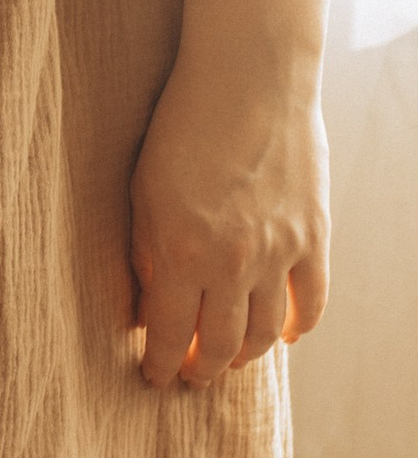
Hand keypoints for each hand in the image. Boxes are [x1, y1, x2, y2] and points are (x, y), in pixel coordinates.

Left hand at [128, 53, 328, 388]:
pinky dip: (299, 327)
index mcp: (183, 254)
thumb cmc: (181, 128)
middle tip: (192, 378)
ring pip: (266, 332)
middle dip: (203, 370)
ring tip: (229, 360)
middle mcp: (234, 263)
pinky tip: (284, 336)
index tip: (155, 377)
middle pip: (221, 344)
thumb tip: (149, 308)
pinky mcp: (314, 235)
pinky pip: (313, 300)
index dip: (162, 365)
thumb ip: (148, 255)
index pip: (171, 335)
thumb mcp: (143, 194)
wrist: (249, 79)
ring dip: (246, 355)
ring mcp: (280, 252)